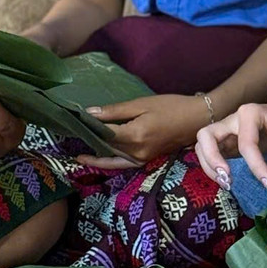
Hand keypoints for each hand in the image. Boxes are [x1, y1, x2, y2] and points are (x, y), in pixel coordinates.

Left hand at [78, 93, 206, 169]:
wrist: (197, 120)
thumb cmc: (172, 107)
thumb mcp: (143, 104)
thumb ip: (115, 111)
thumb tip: (90, 113)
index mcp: (135, 136)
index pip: (103, 135)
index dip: (87, 129)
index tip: (72, 123)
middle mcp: (136, 152)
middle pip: (105, 149)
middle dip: (88, 143)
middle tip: (68, 137)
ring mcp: (141, 159)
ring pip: (112, 159)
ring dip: (95, 156)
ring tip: (78, 151)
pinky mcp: (146, 161)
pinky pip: (122, 164)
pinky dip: (109, 162)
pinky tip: (98, 157)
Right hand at [194, 103, 266, 189]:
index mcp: (251, 113)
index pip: (247, 143)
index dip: (256, 165)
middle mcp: (231, 118)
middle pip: (208, 135)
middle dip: (213, 158)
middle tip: (228, 179)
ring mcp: (222, 128)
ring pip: (201, 143)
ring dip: (208, 165)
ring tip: (225, 182)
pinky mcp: (218, 139)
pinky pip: (204, 151)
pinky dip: (209, 167)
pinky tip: (223, 180)